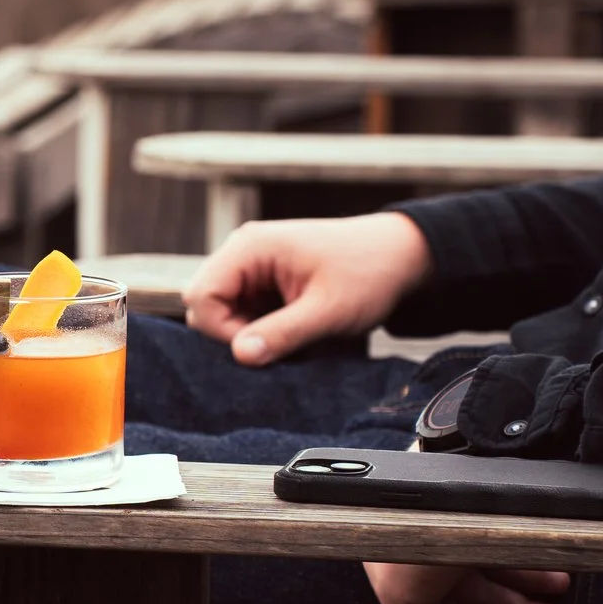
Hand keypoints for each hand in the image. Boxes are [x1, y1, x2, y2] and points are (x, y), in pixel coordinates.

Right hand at [183, 213, 432, 365]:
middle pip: (206, 304)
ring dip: (251, 334)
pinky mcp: (264, 281)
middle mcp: (242, 252)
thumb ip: (282, 333)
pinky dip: (263, 330)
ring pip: (224, 312)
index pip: (201, 297)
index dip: (222, 332)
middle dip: (235, 335)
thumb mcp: (328, 311)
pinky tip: (295, 332)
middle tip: (280, 349)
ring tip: (294, 339)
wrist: (401, 255)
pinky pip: (244, 312)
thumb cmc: (368, 273)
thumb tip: (239, 355)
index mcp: (249, 248)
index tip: (263, 350)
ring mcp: (252, 266)